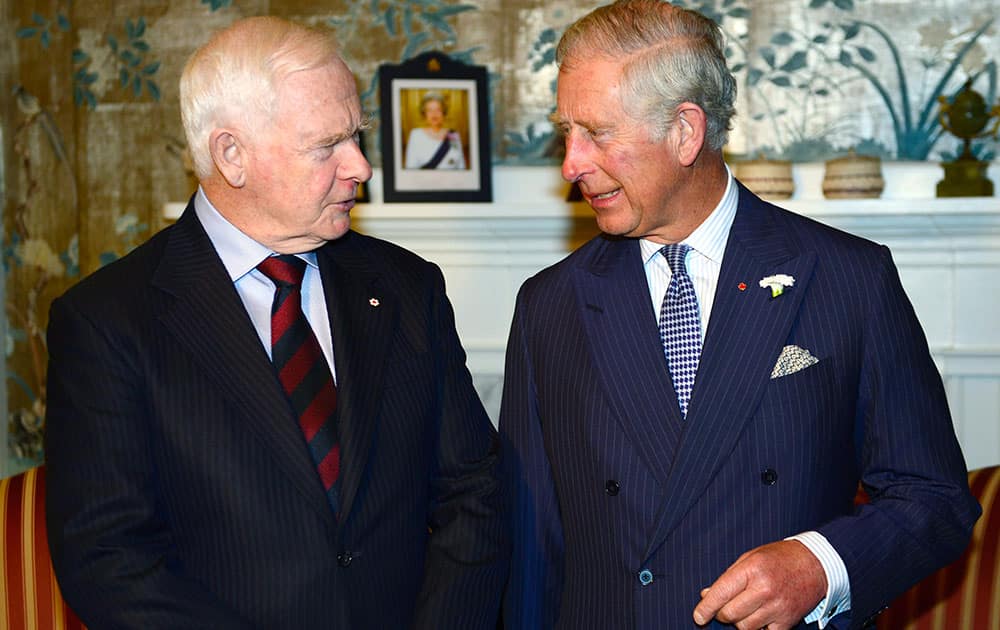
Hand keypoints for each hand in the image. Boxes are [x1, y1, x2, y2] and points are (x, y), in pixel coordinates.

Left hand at [692, 540, 825, 629]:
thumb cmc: (778, 558)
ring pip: (744, 628)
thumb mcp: (749, 558)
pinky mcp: (787, 621)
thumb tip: (707, 596)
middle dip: (722, 614)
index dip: (705, 608)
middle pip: (730, 615)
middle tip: (726, 607)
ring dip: (740, 622)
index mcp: (751, 570)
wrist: (814, 564)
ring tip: (747, 608)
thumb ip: (728, 578)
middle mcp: (764, 589)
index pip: (721, 594)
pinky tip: (760, 617)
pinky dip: (758, 629)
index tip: (698, 617)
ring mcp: (777, 607)